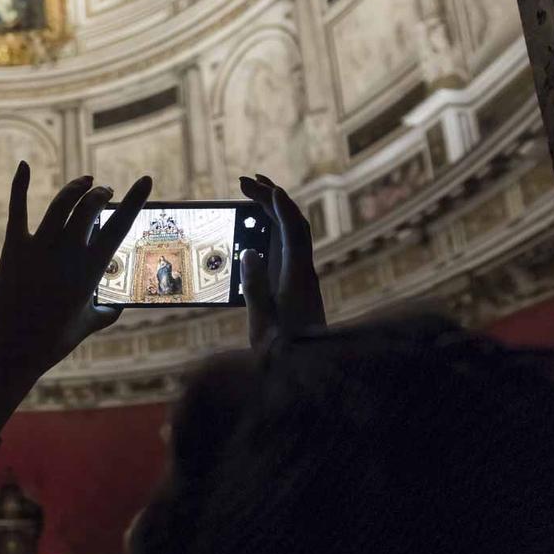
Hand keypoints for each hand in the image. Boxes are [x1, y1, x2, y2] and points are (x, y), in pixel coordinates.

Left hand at [0, 162, 152, 377]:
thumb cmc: (54, 340)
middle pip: (90, 206)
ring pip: (61, 203)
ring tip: (84, 183)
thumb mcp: (88, 325)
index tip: (145, 179)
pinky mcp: (14, 248)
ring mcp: (40, 247)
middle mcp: (69, 252)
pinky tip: (23, 165)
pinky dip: (20, 185)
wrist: (14, 347)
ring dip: (76, 187)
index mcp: (92, 269)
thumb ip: (106, 313)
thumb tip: (118, 310)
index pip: (120, 225)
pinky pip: (18, 209)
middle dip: (101, 193)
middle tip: (104, 191)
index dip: (135, 199)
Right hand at [238, 174, 325, 349]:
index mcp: (297, 277)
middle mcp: (304, 272)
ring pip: (292, 234)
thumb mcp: (262, 320)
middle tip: (246, 182)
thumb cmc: (283, 351)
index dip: (279, 206)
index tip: (264, 186)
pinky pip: (287, 248)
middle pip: (293, 224)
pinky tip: (255, 231)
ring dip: (273, 212)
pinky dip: (273, 230)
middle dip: (272, 199)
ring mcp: (302, 278)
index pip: (292, 231)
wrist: (308, 372)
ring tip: (250, 197)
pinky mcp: (298, 285)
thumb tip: (249, 252)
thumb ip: (255, 286)